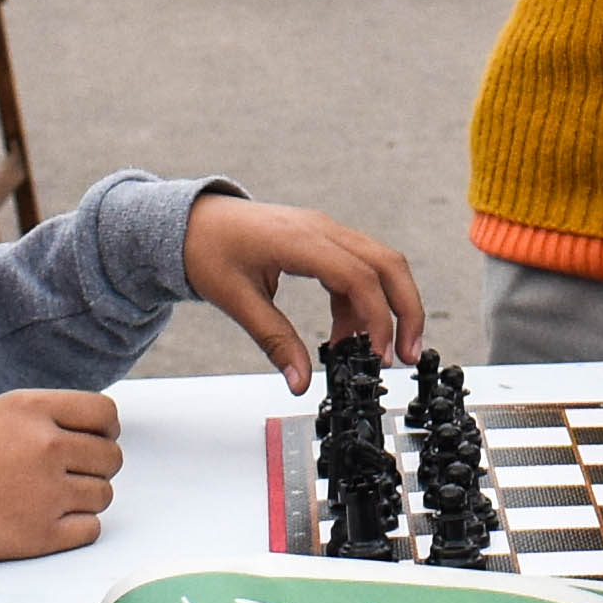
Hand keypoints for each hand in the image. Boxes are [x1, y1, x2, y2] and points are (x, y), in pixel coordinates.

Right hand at [0, 388, 119, 560]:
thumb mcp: (1, 412)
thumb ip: (50, 416)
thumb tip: (102, 431)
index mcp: (33, 410)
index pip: (104, 413)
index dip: (107, 429)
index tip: (96, 439)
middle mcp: (46, 447)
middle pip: (110, 457)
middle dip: (96, 465)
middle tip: (68, 473)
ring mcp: (45, 492)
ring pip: (104, 494)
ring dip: (86, 497)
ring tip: (51, 496)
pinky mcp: (41, 535)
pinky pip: (92, 528)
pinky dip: (78, 527)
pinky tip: (51, 520)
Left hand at [183, 191, 423, 379]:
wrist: (192, 221)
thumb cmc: (207, 249)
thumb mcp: (236, 301)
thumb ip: (274, 341)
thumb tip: (299, 381)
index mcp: (300, 240)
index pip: (359, 276)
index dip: (377, 318)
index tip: (379, 354)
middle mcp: (322, 229)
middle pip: (388, 264)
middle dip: (406, 310)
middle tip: (409, 354)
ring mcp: (326, 232)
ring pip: (381, 264)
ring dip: (388, 307)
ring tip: (373, 352)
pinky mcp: (323, 241)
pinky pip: (359, 268)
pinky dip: (362, 302)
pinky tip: (345, 333)